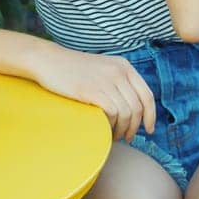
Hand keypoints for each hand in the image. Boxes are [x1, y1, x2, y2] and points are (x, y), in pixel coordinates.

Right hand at [30, 43, 156, 144]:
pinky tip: (105, 130)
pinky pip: (113, 113)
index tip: (149, 130)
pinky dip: (112, 126)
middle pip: (138, 107)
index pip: (147, 95)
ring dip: (123, 129)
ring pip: (127, 113)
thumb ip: (117, 82)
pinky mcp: (92, 90)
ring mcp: (106, 80)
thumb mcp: (102, 68)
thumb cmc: (72, 69)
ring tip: (114, 136)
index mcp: (124, 66)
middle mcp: (119, 71)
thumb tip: (131, 108)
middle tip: (127, 137)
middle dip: (135, 127)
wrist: (48, 61)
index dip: (151, 115)